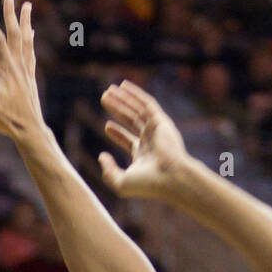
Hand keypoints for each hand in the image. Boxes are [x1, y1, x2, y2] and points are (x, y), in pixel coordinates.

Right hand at [0, 0, 43, 138]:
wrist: (30, 130)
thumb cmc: (7, 119)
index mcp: (7, 69)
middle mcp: (18, 65)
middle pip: (15, 33)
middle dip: (11, 13)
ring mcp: (26, 70)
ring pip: (26, 39)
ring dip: (25, 21)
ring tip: (27, 5)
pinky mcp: (30, 76)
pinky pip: (30, 51)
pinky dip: (30, 39)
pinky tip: (31, 33)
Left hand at [98, 80, 188, 199]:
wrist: (170, 178)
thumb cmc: (147, 185)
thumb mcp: (121, 182)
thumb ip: (108, 171)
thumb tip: (101, 156)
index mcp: (143, 154)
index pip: (129, 140)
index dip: (117, 133)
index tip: (106, 126)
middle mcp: (151, 139)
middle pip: (131, 120)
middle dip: (117, 109)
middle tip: (104, 100)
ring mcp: (156, 129)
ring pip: (136, 109)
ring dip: (122, 99)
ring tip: (108, 91)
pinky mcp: (160, 120)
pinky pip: (146, 103)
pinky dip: (135, 94)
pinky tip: (123, 86)